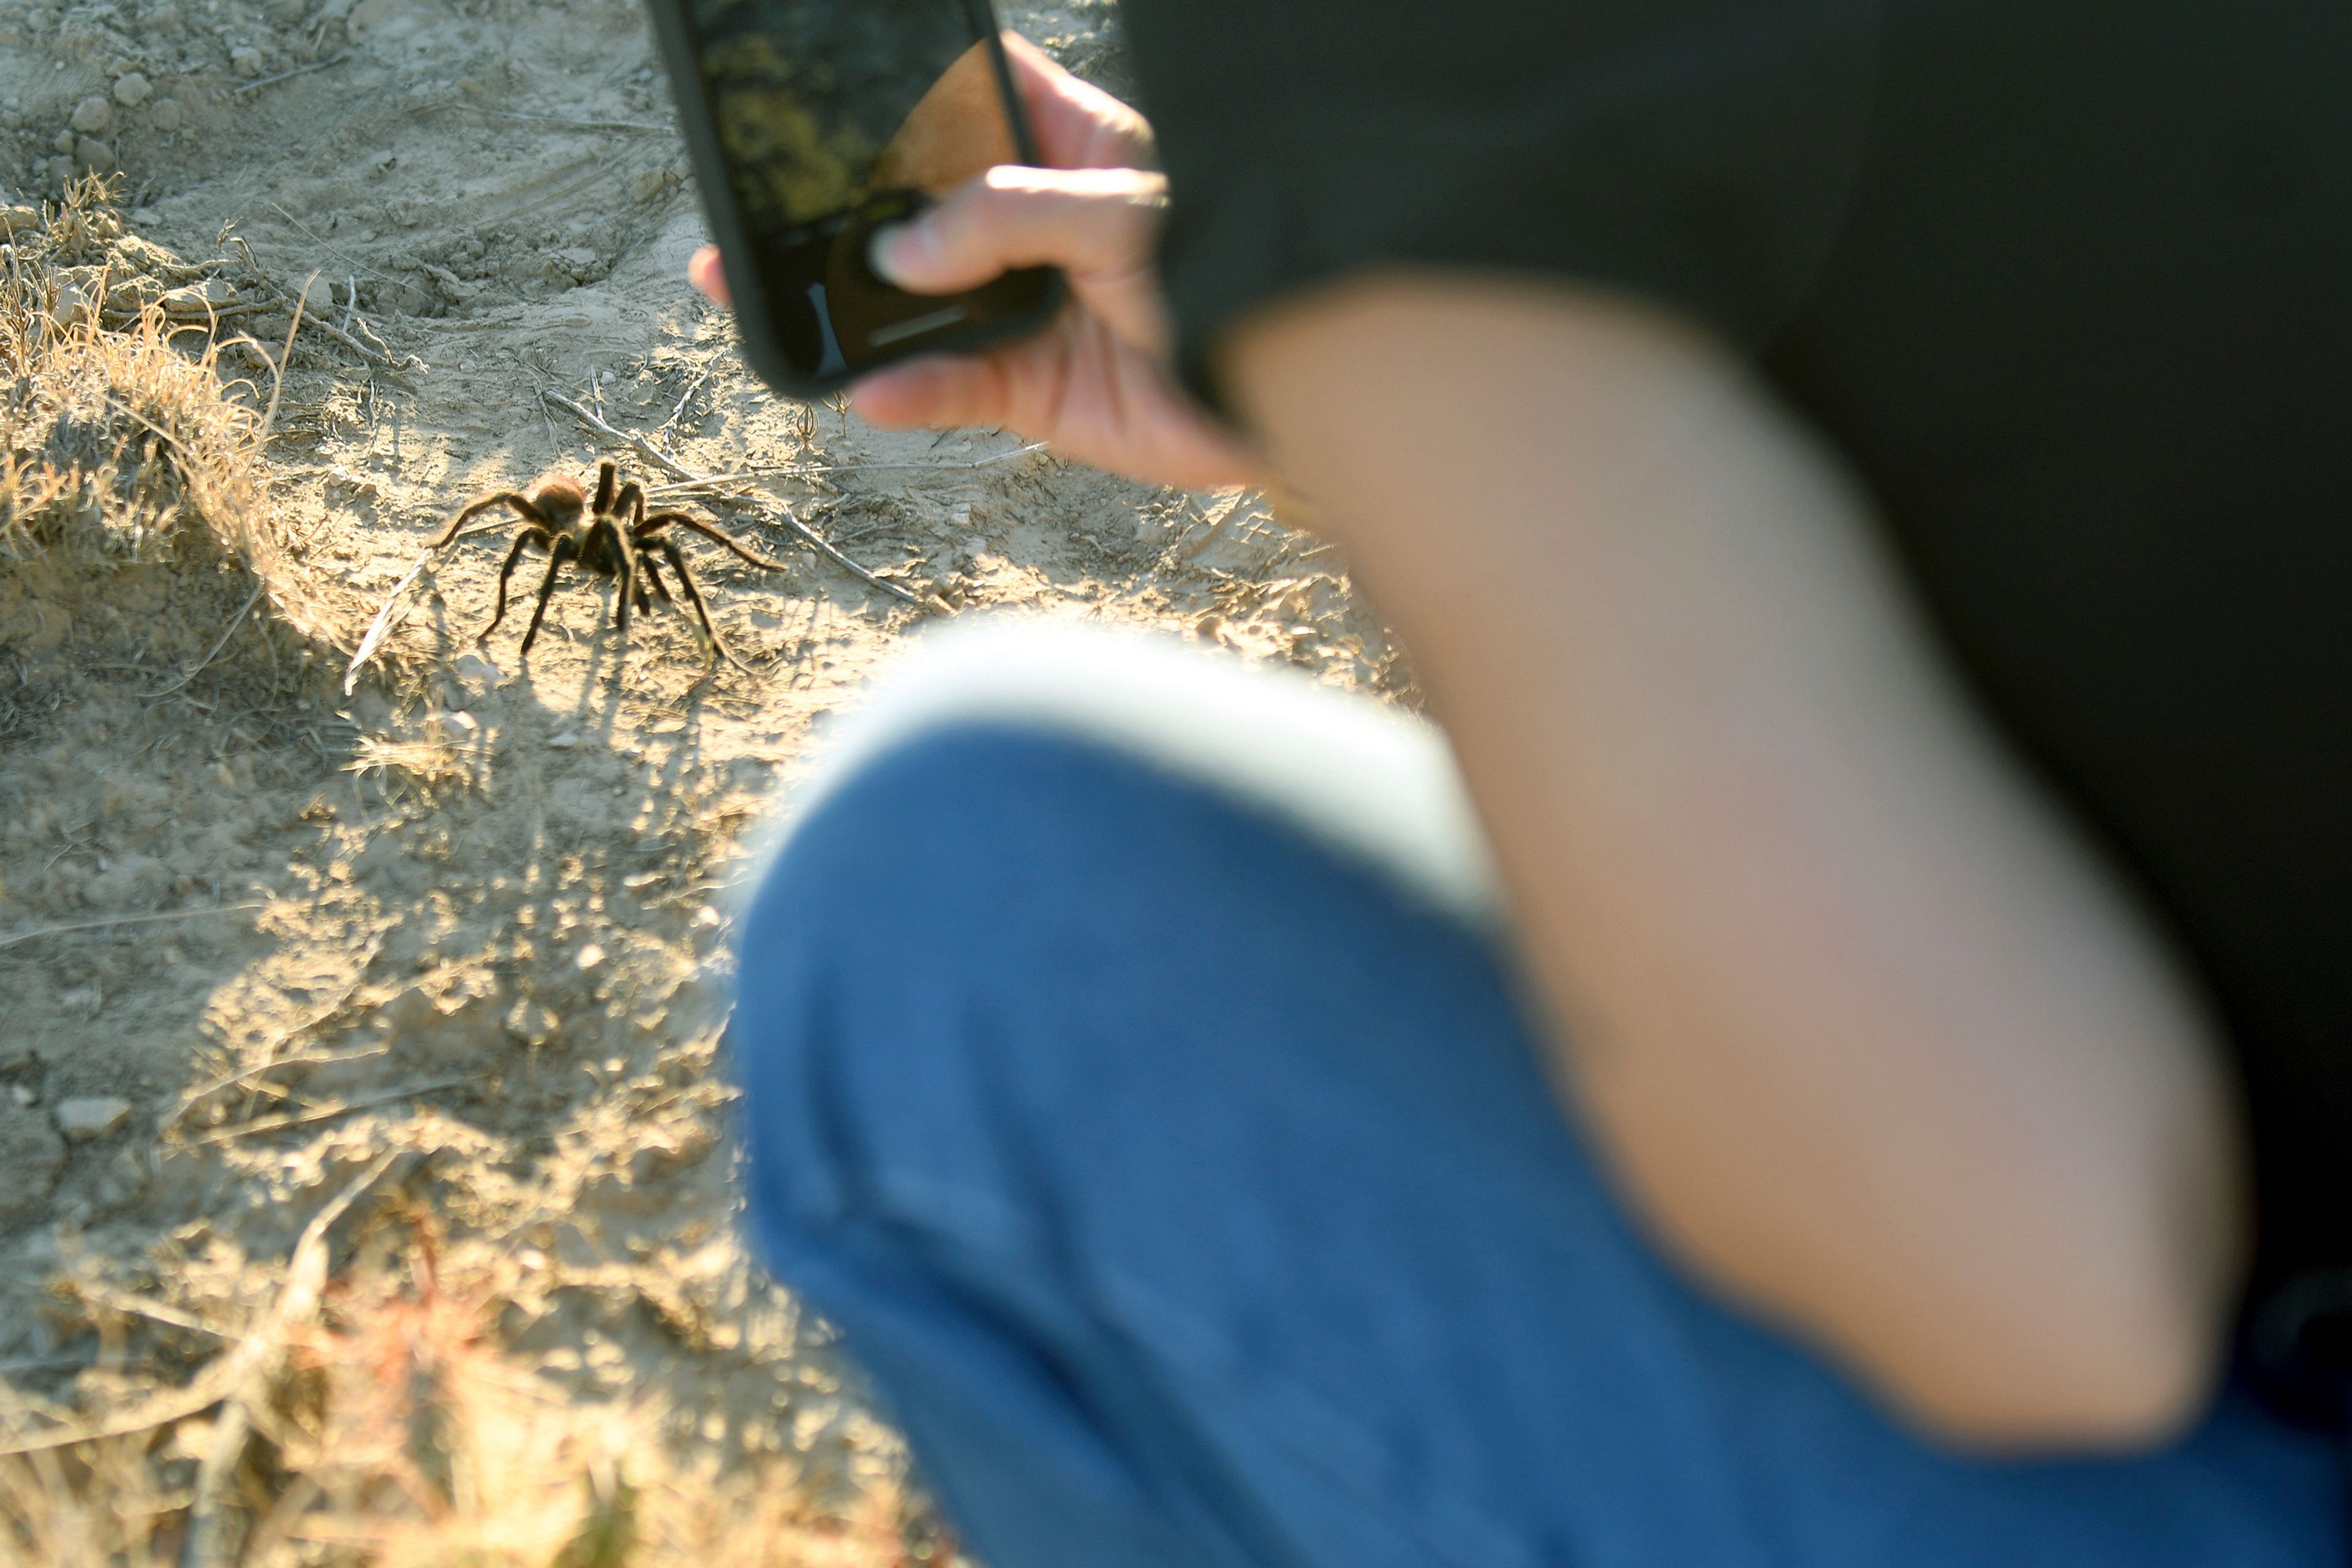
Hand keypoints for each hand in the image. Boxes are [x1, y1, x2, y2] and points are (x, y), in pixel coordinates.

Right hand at [688, 34, 1261, 491]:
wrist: (1287, 394)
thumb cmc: (1235, 270)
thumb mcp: (1122, 213)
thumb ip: (1009, 216)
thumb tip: (903, 253)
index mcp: (1062, 145)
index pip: (967, 90)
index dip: (901, 79)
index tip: (821, 79)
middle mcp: (1029, 221)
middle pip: (911, 203)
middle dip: (836, 208)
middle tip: (755, 208)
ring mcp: (1020, 305)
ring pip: (910, 302)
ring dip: (844, 306)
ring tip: (760, 294)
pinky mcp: (1027, 387)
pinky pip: (946, 388)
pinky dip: (906, 392)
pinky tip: (871, 389)